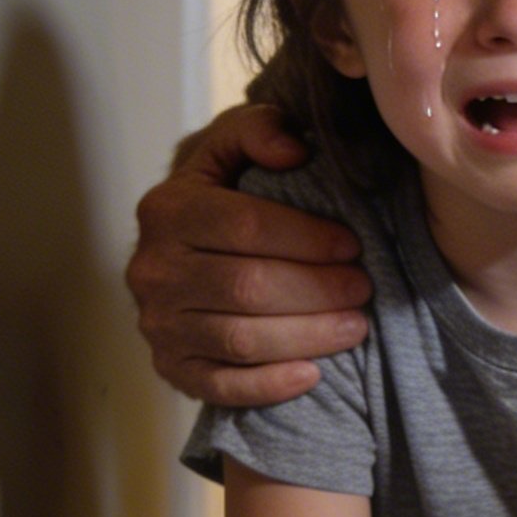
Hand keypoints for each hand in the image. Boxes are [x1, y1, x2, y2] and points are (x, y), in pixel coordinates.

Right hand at [127, 102, 371, 405]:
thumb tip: (293, 150)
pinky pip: (220, 387)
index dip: (306, 238)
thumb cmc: (223, 193)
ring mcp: (158, 324)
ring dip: (307, 336)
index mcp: (168, 209)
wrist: (181, 249)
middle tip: (364, 287)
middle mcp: (153, 269)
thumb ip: (259, 129)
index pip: (244, 225)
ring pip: (240, 339)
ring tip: (356, 326)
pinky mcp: (170, 368)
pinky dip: (269, 386)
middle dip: (317, 289)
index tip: (353, 244)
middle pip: (246, 286)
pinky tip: (313, 375)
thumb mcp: (231, 146)